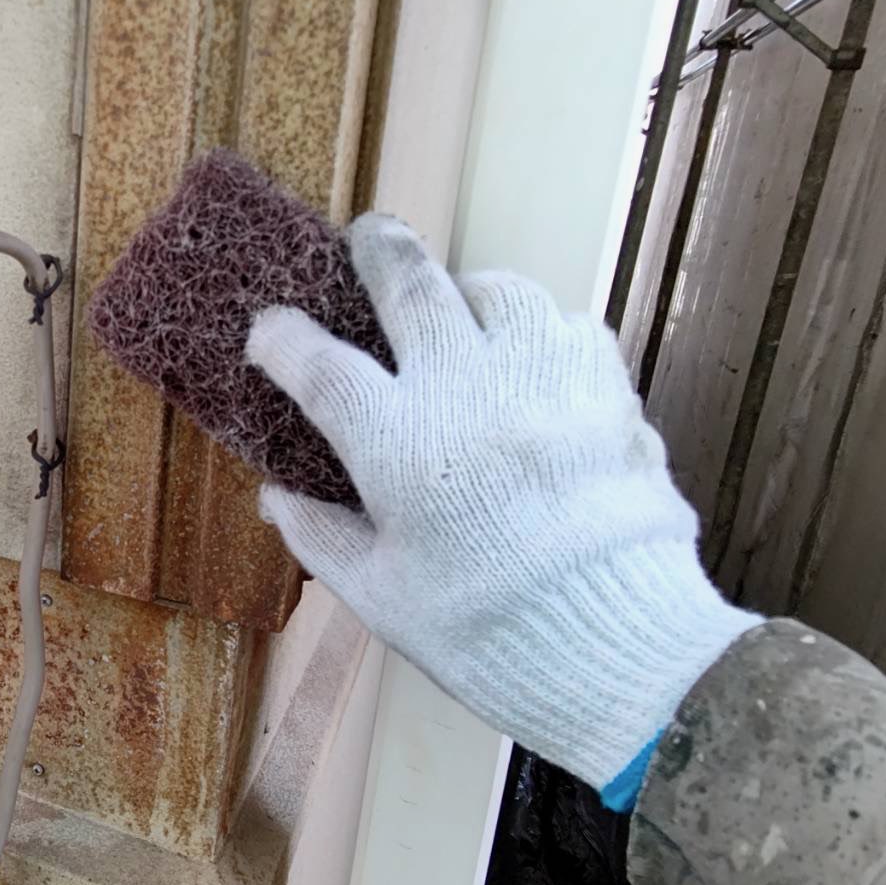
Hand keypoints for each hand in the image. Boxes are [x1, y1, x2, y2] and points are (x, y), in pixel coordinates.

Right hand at [245, 213, 759, 803]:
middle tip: (368, 236)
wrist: (617, 648)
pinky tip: (533, 359)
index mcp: (398, 443)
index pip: (319, 365)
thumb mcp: (381, 598)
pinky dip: (542, 331)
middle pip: (412, 286)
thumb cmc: (482, 633)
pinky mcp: (610, 391)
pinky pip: (570, 328)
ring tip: (460, 302)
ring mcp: (545, 381)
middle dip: (379, 251)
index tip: (269, 331)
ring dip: (469, 288)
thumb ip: (322, 537)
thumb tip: (276, 497)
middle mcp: (467, 390)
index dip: (282, 339)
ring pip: (501, 290)